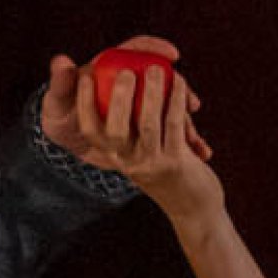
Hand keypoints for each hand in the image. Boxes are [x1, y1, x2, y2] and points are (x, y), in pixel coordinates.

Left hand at [42, 32, 214, 162]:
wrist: (68, 140)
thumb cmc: (61, 115)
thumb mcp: (57, 100)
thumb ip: (61, 82)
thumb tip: (62, 62)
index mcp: (112, 66)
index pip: (137, 48)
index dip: (156, 48)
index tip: (172, 55)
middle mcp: (131, 82)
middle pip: (161, 80)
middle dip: (179, 89)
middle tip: (190, 100)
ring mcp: (141, 105)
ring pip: (170, 107)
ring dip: (186, 119)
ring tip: (195, 136)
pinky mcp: (146, 127)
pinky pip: (170, 132)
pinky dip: (187, 142)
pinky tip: (202, 152)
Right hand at [66, 43, 222, 225]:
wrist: (193, 209)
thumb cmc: (167, 173)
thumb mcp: (142, 155)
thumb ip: (131, 129)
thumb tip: (118, 89)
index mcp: (115, 157)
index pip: (90, 132)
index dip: (84, 103)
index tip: (85, 76)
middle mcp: (129, 163)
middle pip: (115, 129)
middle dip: (118, 97)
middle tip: (125, 71)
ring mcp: (153, 165)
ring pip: (146, 124)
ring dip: (151, 92)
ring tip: (156, 69)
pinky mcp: (176, 163)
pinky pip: (174, 124)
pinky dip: (176, 99)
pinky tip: (180, 82)